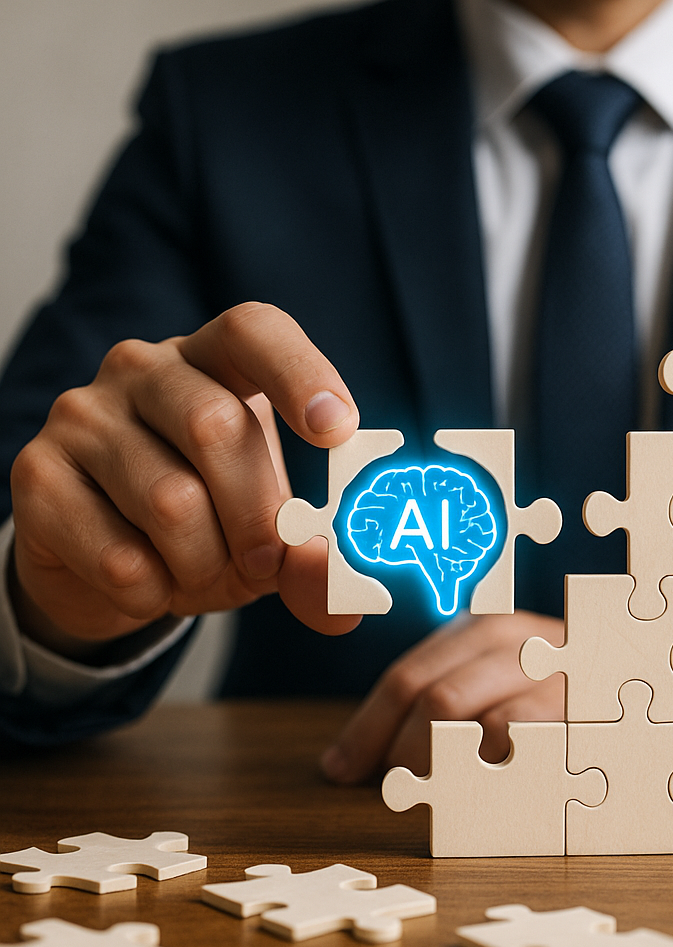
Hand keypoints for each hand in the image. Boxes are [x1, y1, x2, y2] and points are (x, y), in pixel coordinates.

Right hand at [10, 302, 361, 655]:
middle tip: (264, 561)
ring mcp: (83, 415)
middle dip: (257, 514)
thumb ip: (312, 558)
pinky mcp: (37, 474)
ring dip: (205, 562)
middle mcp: (143, 370)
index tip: (339, 430)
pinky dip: (153, 592)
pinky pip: (118, 555)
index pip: (254, 332)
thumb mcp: (273, 536)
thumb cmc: (212, 527)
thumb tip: (336, 581)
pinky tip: (148, 582)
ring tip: (200, 570)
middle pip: (217, 426)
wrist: (114, 569)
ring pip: (170, 500)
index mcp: (215, 362)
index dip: (300, 374)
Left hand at [321, 610, 565, 782]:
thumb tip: (344, 760)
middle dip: (402, 751)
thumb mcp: (496, 679)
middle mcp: (514, 637)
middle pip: (431, 697)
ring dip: (439, 762)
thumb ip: (438, 698)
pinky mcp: (579, 702)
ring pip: (465, 715)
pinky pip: (513, 736)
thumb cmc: (555, 692)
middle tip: (400, 785)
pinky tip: (485, 780)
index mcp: (481, 627)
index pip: (406, 677)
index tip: (338, 768)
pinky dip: (486, 765)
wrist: (645, 673)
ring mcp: (550, 667)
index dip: (366, 728)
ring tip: (442, 786)